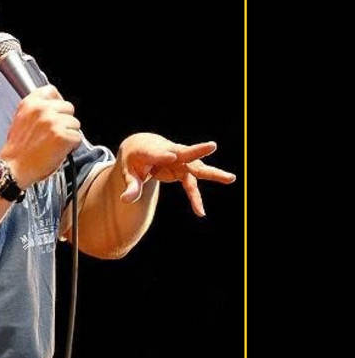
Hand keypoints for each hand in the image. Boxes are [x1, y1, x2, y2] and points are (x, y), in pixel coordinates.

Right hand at [0, 85, 81, 187]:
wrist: (13, 168)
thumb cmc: (17, 149)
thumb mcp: (20, 119)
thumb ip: (36, 109)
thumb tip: (54, 106)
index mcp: (30, 103)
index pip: (52, 91)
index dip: (57, 102)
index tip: (57, 111)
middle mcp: (42, 109)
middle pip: (68, 107)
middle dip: (65, 120)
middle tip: (55, 133)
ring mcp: (54, 122)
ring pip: (75, 123)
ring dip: (69, 134)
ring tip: (55, 144)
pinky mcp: (63, 136)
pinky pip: (78, 138)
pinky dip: (72, 146)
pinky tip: (59, 151)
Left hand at [117, 132, 235, 216]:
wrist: (143, 147)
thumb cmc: (133, 159)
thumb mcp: (127, 172)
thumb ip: (130, 186)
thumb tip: (125, 200)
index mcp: (150, 150)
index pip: (157, 152)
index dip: (164, 155)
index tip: (172, 156)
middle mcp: (168, 152)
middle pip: (185, 153)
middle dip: (197, 151)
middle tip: (212, 145)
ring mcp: (178, 160)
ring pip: (196, 167)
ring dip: (212, 173)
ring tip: (231, 178)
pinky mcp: (183, 170)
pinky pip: (191, 185)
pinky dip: (195, 198)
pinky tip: (199, 212)